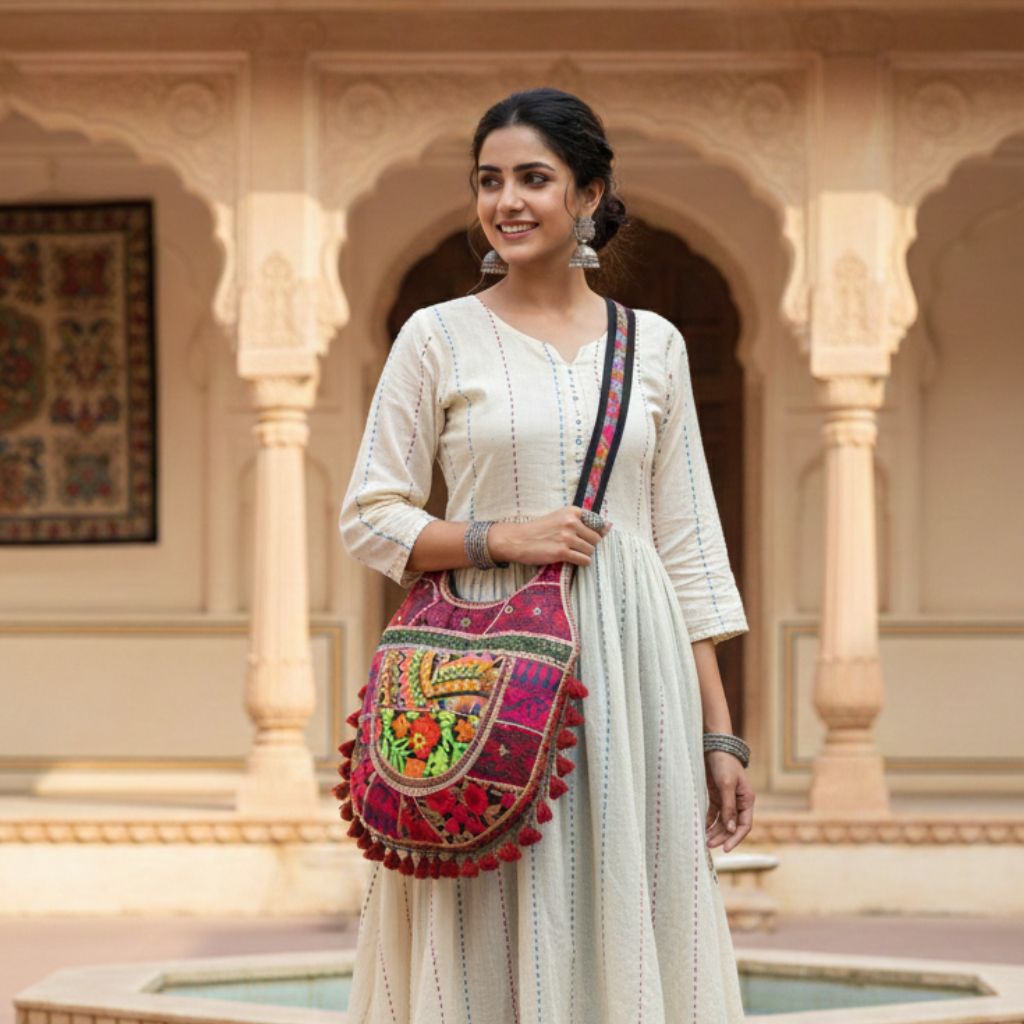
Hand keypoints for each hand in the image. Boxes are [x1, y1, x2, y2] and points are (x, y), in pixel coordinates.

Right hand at [489, 507, 610, 566]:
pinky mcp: (561, 552)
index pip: (597, 523)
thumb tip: (610, 526)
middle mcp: (571, 522)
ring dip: (583, 555)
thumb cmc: (539, 530)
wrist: (518, 540)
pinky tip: (570, 559)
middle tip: (575, 547)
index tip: (582, 536)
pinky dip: (581, 562)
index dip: (592, 533)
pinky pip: (583, 560)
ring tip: (571, 553)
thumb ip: (583, 522)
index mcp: (572, 511)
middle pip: (596, 539)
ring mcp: (566, 537)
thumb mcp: (560, 519)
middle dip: (588, 545)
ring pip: (590, 550)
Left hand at [705, 751, 753, 852]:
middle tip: (709, 845)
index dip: (736, 838)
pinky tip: (703, 828)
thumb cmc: (724, 763)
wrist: (714, 746)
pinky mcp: (716, 795)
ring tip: (705, 840)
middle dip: (722, 836)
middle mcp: (738, 802)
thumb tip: (731, 829)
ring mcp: (727, 799)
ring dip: (715, 831)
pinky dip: (709, 821)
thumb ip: (729, 807)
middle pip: (732, 826)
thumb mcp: (727, 785)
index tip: (726, 848)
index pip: (744, 825)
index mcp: (746, 800)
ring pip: (722, 821)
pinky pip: (714, 813)